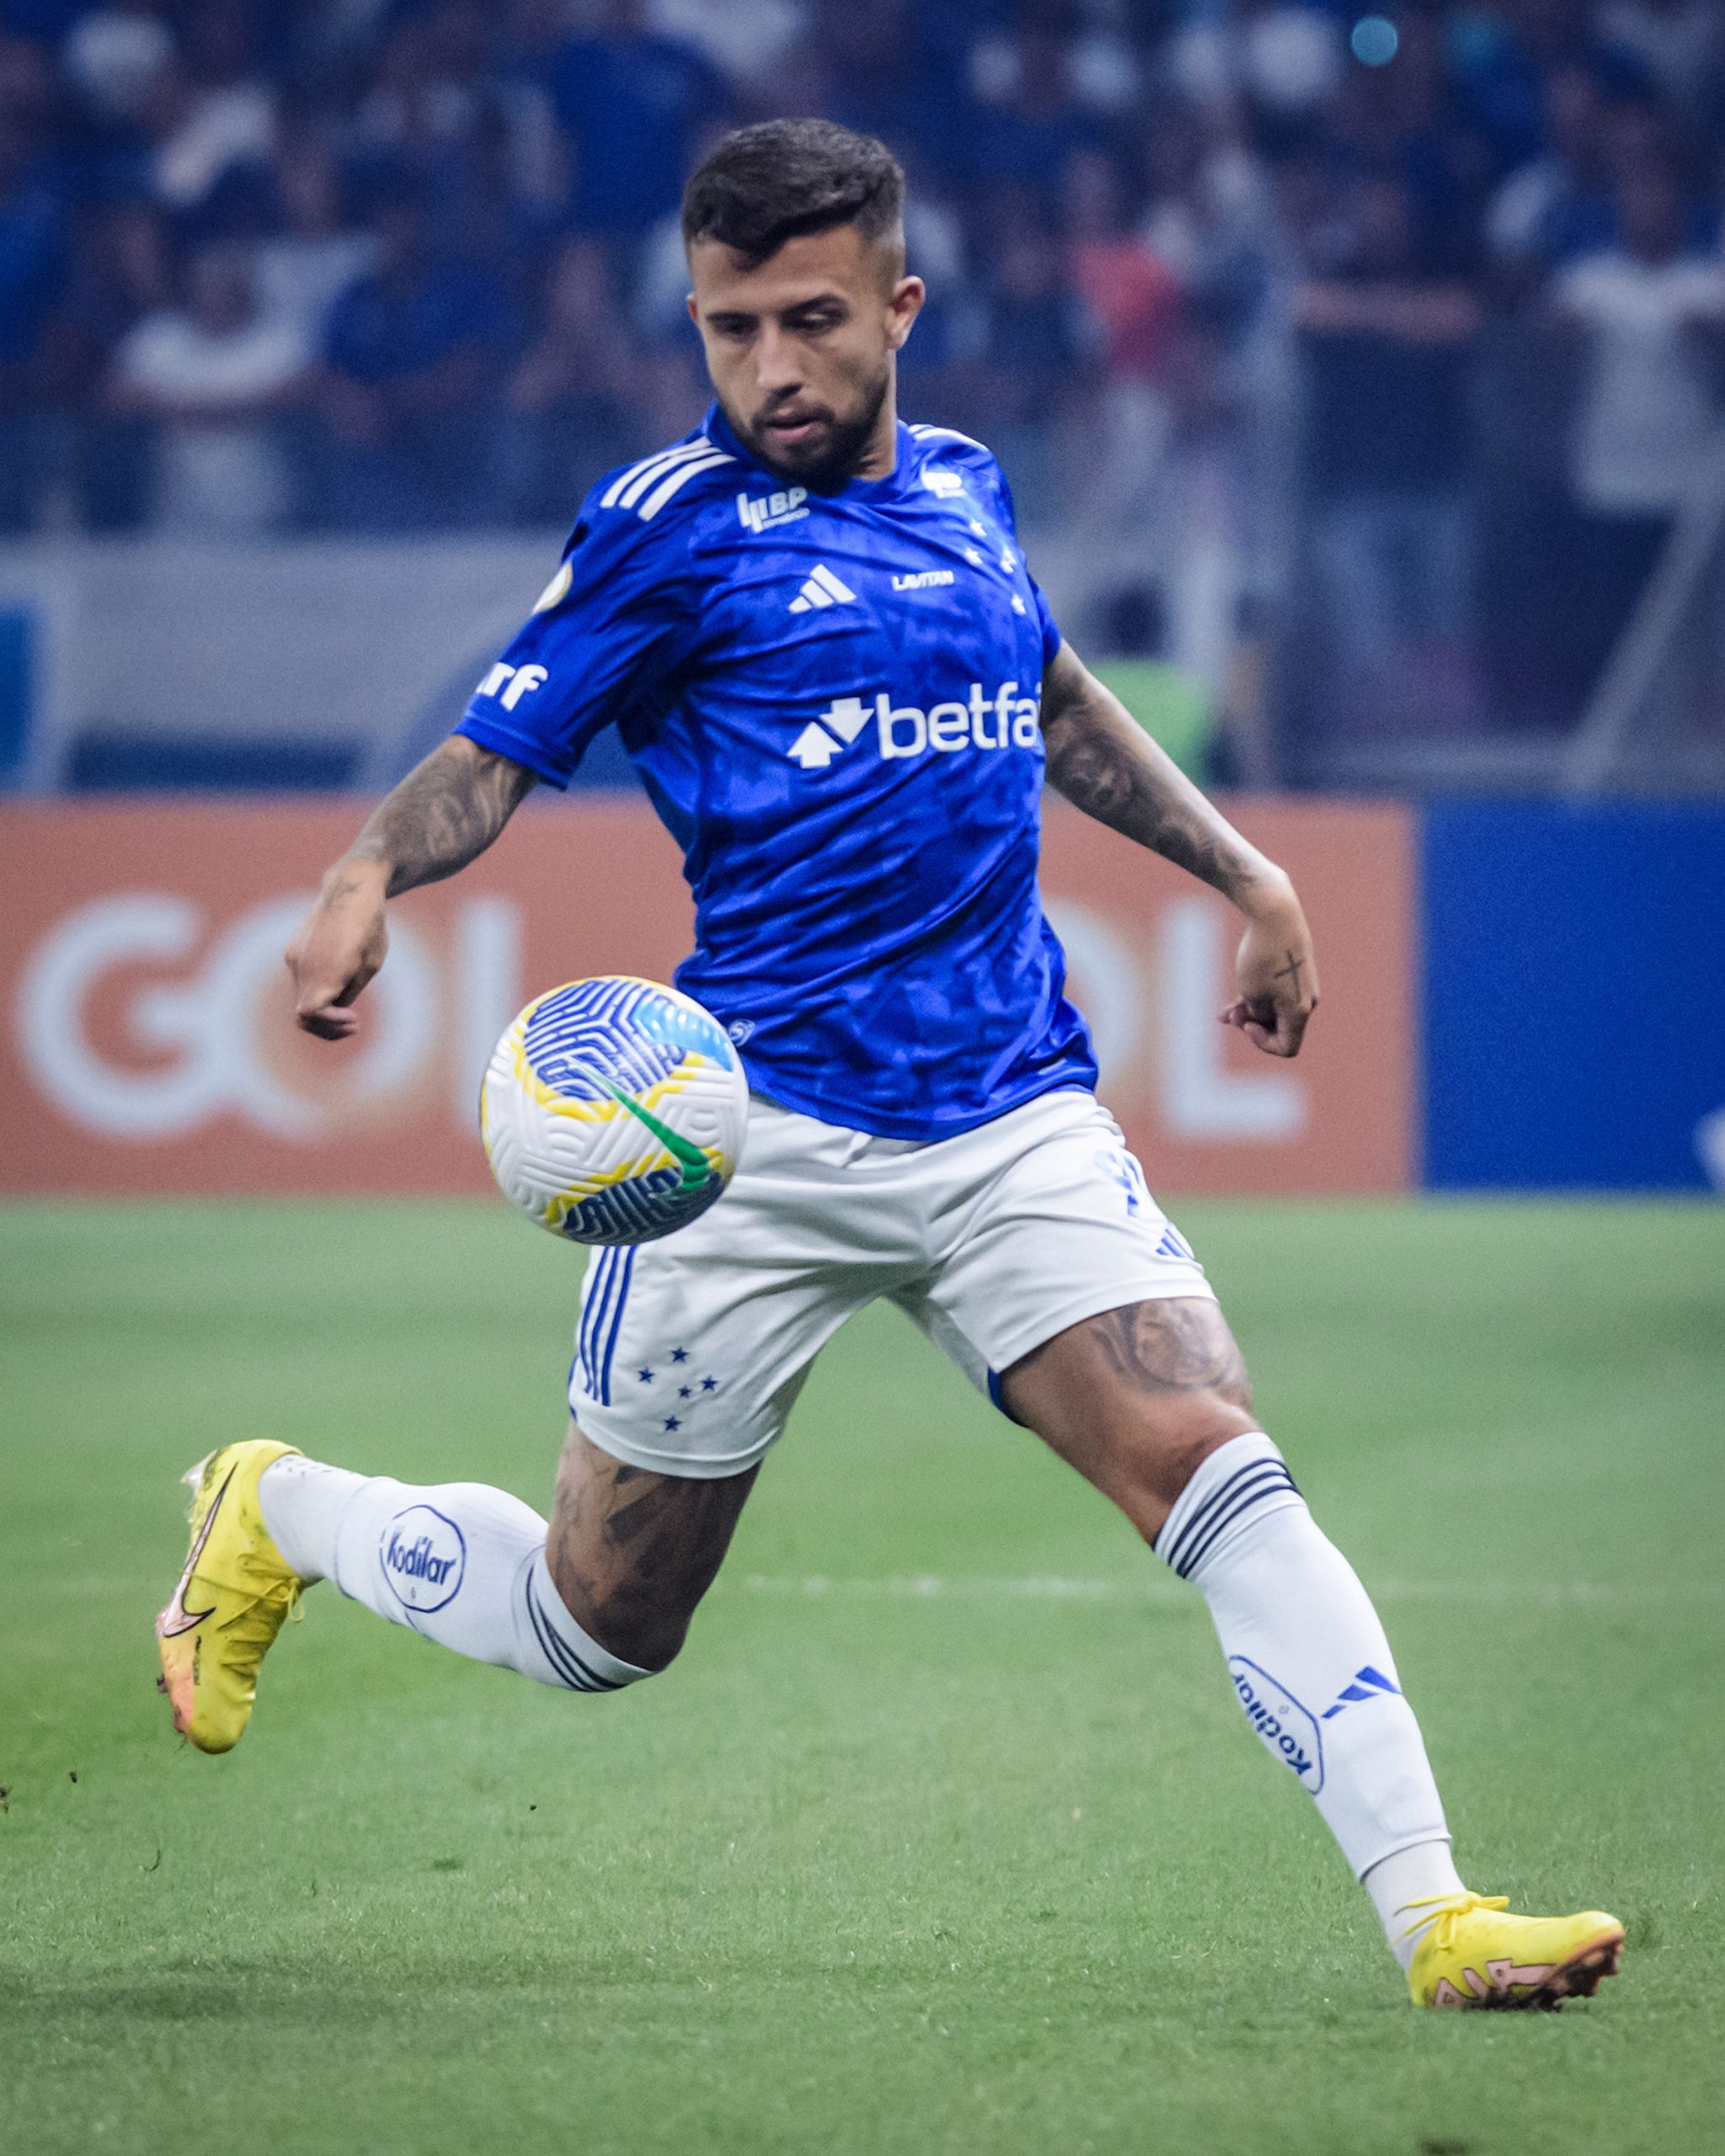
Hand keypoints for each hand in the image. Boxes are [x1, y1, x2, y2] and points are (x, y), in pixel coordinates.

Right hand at [285, 860, 388, 1039]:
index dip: (330, 1024)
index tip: (355, 1021)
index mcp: (325, 969)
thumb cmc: (369, 927)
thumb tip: (335, 1010)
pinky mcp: (292, 951)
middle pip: (303, 1014)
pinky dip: (317, 991)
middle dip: (327, 1026)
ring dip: (322, 1010)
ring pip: (301, 999)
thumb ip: (349, 991)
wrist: (350, 891)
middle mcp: (303, 965)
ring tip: (348, 1012)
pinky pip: (302, 981)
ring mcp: (294, 958)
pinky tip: (338, 985)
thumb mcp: (370, 966)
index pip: (311, 1012)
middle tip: (353, 1026)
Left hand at [1220, 886, 1318, 1058]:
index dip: (1263, 1044)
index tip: (1246, 1024)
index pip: (1287, 1047)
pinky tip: (1235, 999)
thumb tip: (1257, 1016)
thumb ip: (1255, 1013)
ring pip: (1275, 1010)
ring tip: (1225, 1011)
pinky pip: (1277, 994)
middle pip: (1280, 1028)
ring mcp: (1302, 985)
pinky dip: (1258, 998)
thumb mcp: (1251, 993)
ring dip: (1251, 1013)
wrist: (1275, 913)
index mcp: (1301, 1011)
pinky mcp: (1295, 971)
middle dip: (1251, 1025)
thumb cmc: (1262, 956)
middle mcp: (1307, 1000)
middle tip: (1228, 1015)